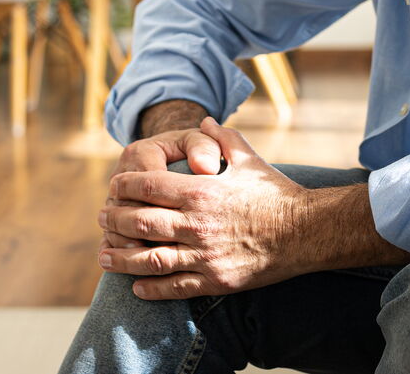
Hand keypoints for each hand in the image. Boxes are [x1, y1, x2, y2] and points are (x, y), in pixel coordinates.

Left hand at [97, 117, 313, 299]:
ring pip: (149, 258)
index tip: (114, 186)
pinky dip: (150, 288)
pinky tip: (136, 286)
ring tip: (105, 255)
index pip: (147, 185)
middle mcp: (197, 223)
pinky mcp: (215, 280)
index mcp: (201, 191)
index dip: (124, 185)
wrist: (307, 232)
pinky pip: (173, 287)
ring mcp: (205, 255)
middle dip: (114, 218)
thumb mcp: (248, 158)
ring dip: (121, 257)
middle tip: (102, 216)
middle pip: (139, 221)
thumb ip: (221, 138)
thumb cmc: (276, 192)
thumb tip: (203, 120)